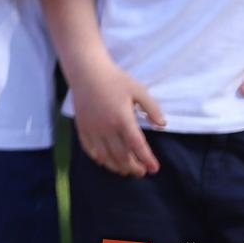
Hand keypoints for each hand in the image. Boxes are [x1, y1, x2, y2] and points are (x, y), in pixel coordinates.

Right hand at [73, 60, 165, 176]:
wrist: (86, 71)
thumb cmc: (114, 79)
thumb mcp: (139, 90)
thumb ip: (152, 108)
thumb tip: (161, 125)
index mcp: (122, 119)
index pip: (137, 146)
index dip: (147, 159)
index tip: (154, 168)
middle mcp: (106, 127)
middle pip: (121, 155)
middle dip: (133, 167)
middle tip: (141, 172)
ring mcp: (92, 128)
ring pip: (105, 156)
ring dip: (117, 166)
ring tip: (126, 170)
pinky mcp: (82, 127)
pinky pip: (89, 149)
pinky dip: (99, 158)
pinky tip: (105, 160)